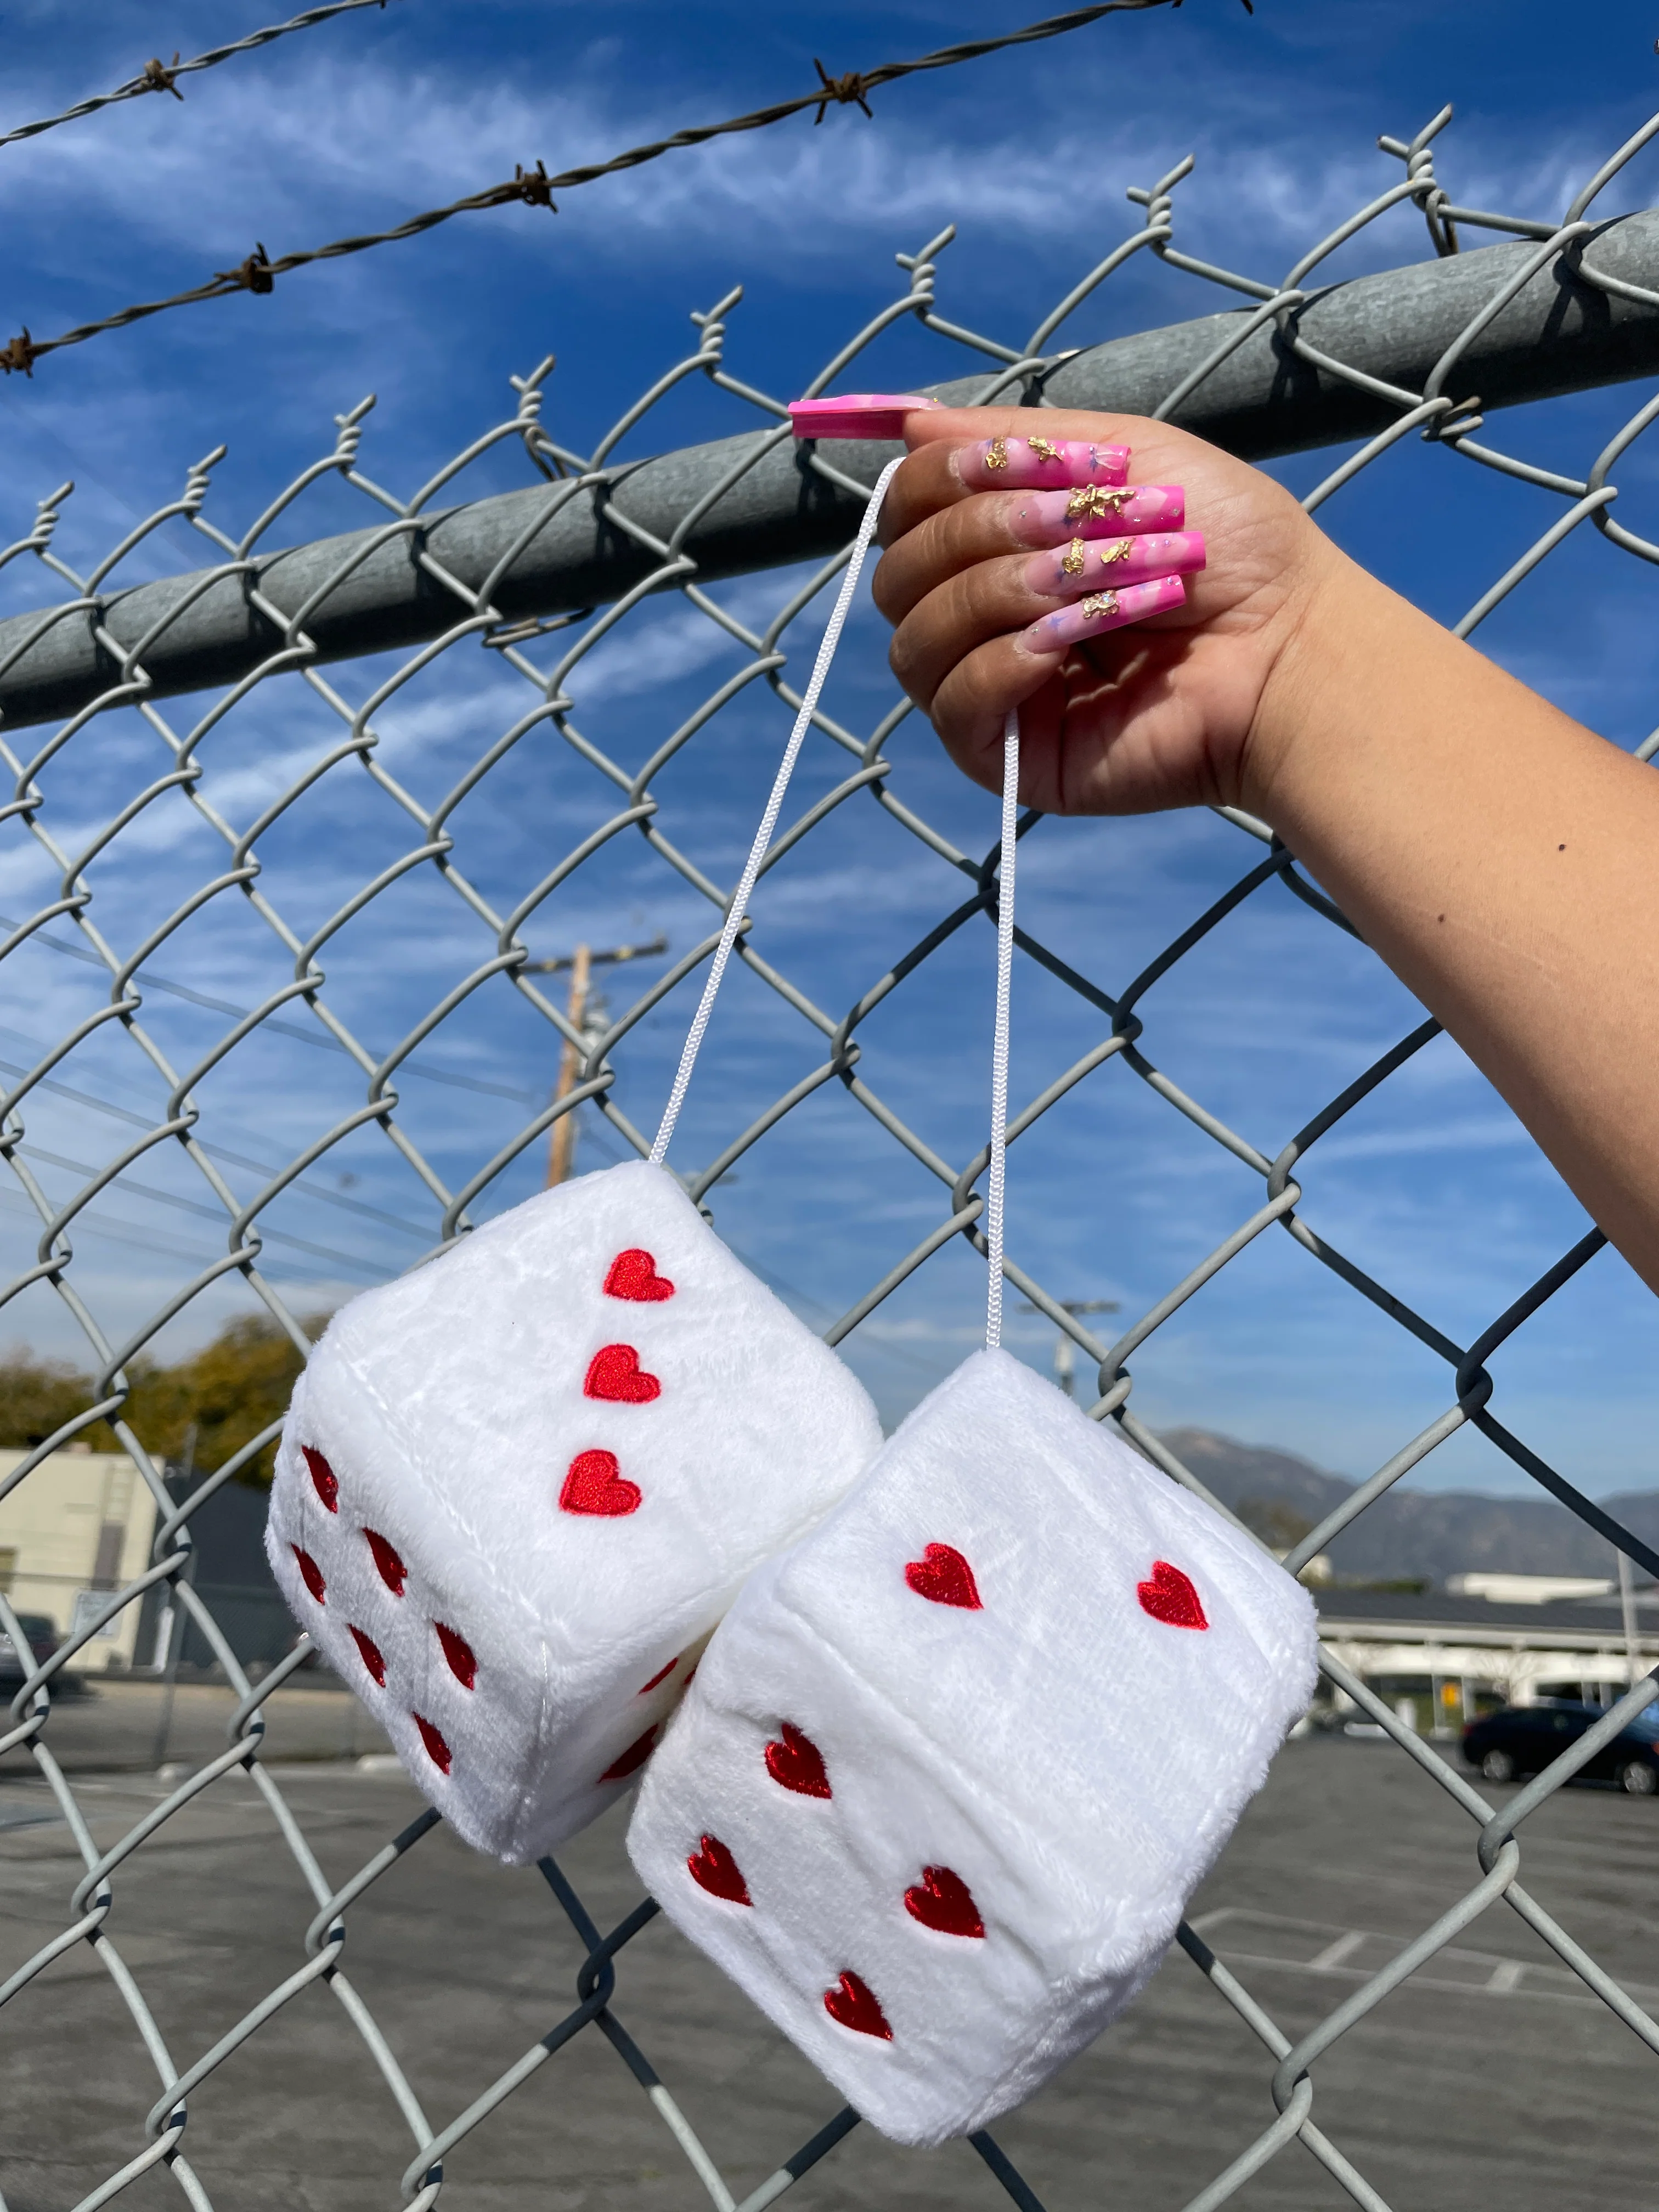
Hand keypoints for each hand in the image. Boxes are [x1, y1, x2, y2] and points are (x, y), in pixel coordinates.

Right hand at [872, 405, 1342, 816]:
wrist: (1291, 646)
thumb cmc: (1229, 549)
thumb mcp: (1122, 455)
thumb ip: (1016, 437)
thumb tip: (909, 419)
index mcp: (999, 547)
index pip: (908, 510)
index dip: (944, 476)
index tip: (1027, 464)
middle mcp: (981, 619)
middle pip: (900, 571)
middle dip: (986, 532)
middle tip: (1082, 527)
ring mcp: (989, 692)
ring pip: (917, 636)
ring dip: (1007, 593)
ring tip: (1098, 585)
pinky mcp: (1007, 755)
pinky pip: (952, 703)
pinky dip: (1007, 662)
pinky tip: (1076, 649)